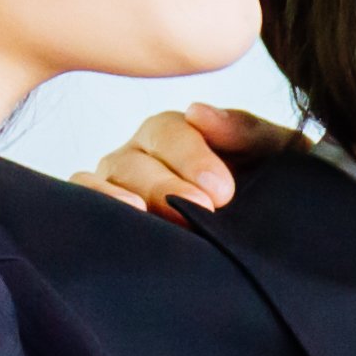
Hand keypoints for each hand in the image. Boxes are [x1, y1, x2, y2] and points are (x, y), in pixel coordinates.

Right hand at [78, 102, 298, 212]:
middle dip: (166, 185)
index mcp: (177, 132)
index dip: (193, 158)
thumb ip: (247, 131)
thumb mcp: (274, 156)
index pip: (173, 132)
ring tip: (141, 212)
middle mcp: (138, 154)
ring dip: (120, 198)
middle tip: (198, 208)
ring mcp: (114, 185)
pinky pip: (81, 205)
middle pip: (135, 160)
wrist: (270, 243)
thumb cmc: (269, 189)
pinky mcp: (99, 217)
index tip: (223, 190)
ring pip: (103, 182)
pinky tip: (113, 226)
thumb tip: (198, 112)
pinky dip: (90, 209)